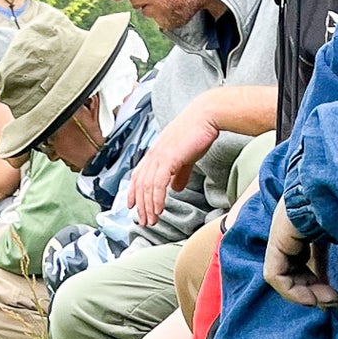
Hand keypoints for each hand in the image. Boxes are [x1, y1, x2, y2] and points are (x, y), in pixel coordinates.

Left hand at [129, 102, 221, 225]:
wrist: (205, 116)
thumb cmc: (197, 133)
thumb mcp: (186, 156)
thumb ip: (179, 173)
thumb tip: (175, 188)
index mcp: (155, 152)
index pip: (138, 175)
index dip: (132, 192)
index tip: (131, 206)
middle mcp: (153, 154)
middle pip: (140, 185)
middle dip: (140, 205)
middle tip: (144, 221)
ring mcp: (159, 156)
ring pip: (147, 187)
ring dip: (148, 206)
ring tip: (151, 220)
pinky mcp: (168, 158)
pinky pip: (158, 183)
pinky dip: (156, 198)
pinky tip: (159, 209)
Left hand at [263, 201, 337, 308]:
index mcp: (309, 220)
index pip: (308, 256)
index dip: (320, 280)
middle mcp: (291, 226)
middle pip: (295, 266)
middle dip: (314, 290)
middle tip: (334, 302)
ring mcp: (281, 232)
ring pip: (284, 273)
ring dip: (304, 294)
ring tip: (326, 303)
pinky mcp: (277, 239)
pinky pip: (274, 274)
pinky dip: (291, 291)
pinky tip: (312, 299)